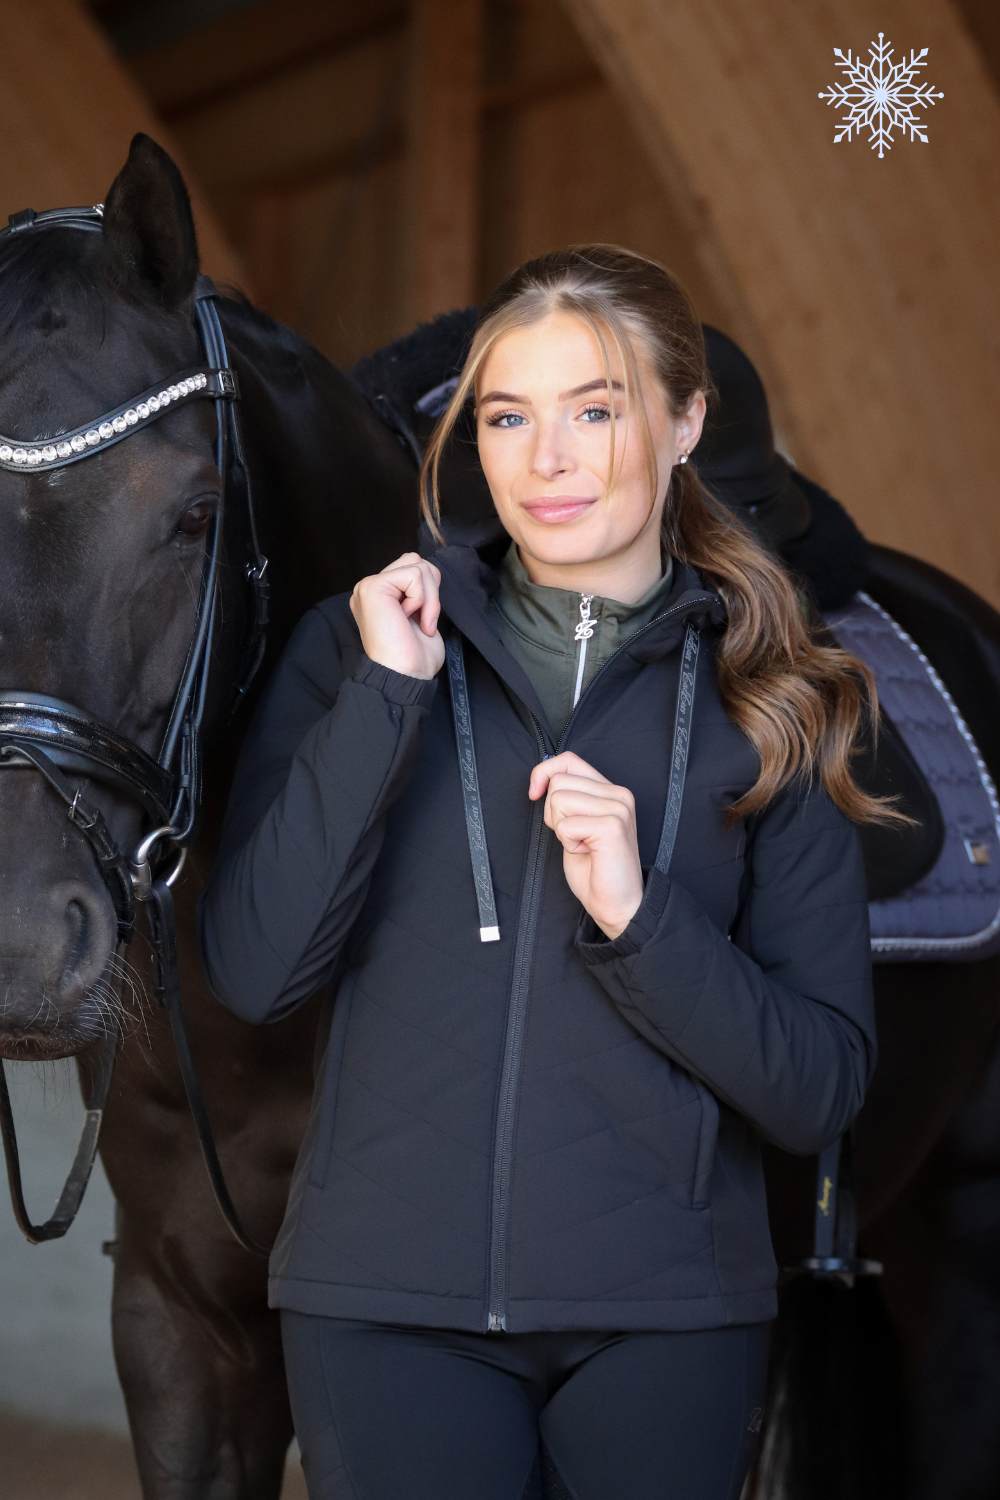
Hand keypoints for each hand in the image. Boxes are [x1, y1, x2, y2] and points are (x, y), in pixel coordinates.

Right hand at [350, 553, 444, 680]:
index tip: (423, 622)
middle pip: (416, 561)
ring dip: (429, 596)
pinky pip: (414, 575)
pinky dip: (422, 598)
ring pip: (417, 565)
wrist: (404, 675)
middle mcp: (370, 588)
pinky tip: (409, 618)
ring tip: (419, 620)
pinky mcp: (373, 586)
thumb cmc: (414, 656)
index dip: (429, 591)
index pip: (413, 568)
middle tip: (424, 620)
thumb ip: (419, 590)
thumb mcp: (420, 614)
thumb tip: (428, 571)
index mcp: (381, 595)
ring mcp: (368, 586)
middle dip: (431, 589)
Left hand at [529, 752, 643, 939]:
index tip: (534, 794)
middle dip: (553, 813)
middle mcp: (618, 794)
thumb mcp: (575, 824)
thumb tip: (542, 780)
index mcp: (610, 790)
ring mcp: (618, 808)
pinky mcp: (612, 826)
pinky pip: (566, 824)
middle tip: (574, 835)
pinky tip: (587, 852)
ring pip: (559, 800)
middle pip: (558, 782)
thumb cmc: (595, 867)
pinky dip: (568, 843)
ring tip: (582, 844)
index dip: (544, 773)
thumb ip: (568, 798)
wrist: (617, 903)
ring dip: (561, 829)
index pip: (568, 759)